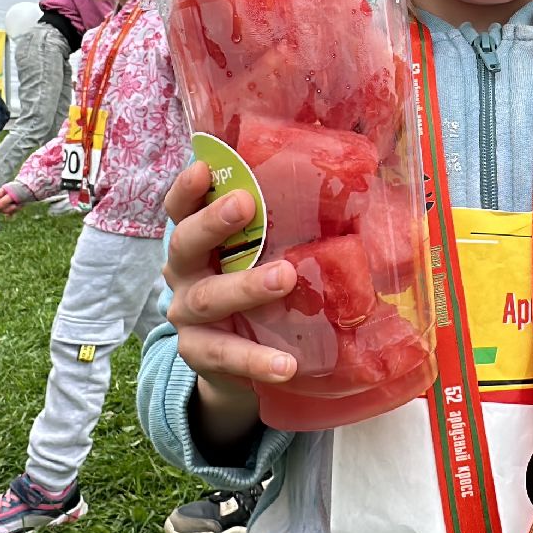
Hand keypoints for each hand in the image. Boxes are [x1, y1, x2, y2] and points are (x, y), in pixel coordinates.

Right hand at [0, 186, 23, 217]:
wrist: (34, 189)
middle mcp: (4, 197)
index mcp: (1, 192)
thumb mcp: (11, 196)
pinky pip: (11, 212)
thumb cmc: (22, 190)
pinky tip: (18, 209)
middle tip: (14, 206)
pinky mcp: (14, 206)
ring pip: (6, 211)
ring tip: (19, 205)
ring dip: (12, 210)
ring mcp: (9, 202)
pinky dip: (14, 212)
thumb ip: (2, 202)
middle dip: (7, 209)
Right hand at [163, 163, 298, 388]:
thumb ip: (284, 232)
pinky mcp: (198, 353)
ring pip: (207, 298)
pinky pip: (225, 355)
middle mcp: (182, 273)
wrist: (234, 362)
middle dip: (213, 222)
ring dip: (246, 286)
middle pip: (185, 243)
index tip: (203, 168)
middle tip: (246, 204)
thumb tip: (351, 204)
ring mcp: (186, 314)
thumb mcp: (262, 258)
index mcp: (198, 241)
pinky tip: (286, 364)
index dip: (187, 189)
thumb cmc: (254, 291)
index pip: (181, 209)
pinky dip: (256, 359)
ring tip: (285, 278)